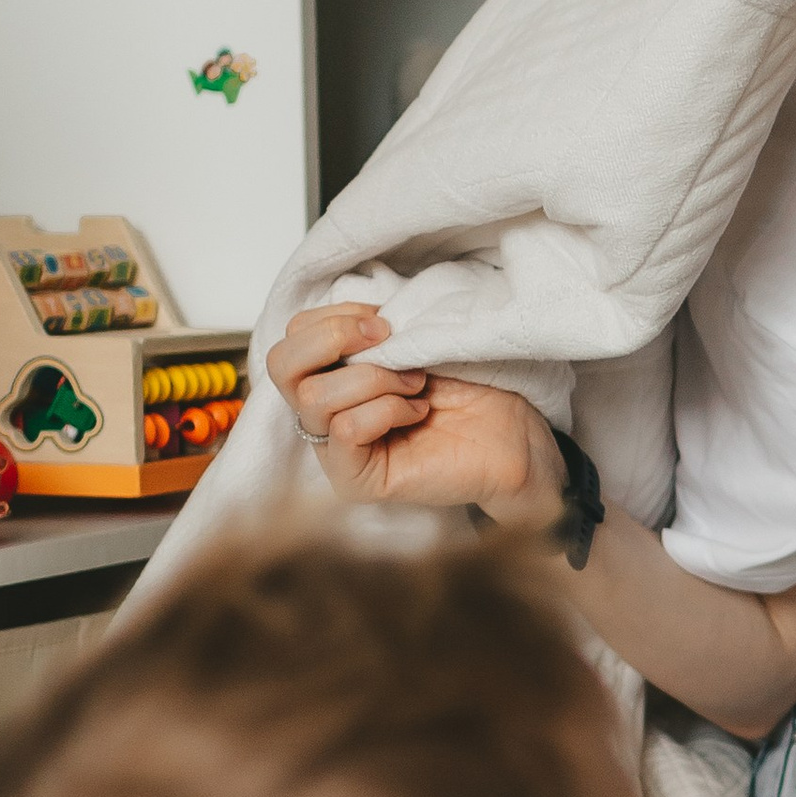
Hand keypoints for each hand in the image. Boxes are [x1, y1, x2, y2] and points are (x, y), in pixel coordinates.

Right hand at [269, 305, 560, 526]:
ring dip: (374, 378)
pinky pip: (345, 429)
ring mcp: (335, 450)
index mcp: (329, 377)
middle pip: (281, 365)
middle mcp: (323, 414)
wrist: (514, 432)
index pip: (291, 337)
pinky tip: (419, 412)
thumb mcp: (412, 339)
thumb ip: (369, 328)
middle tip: (388, 341)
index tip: (385, 318)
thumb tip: (350, 320)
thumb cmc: (470, 386)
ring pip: (315, 398)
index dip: (333, 317)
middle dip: (336, 339)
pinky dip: (386, 409)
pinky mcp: (356, 479)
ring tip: (417, 384)